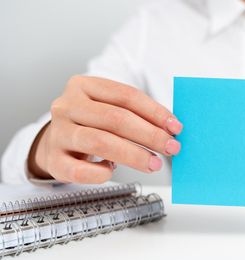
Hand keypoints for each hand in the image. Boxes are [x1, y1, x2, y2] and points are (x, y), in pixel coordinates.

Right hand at [28, 75, 182, 183]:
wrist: (54, 143)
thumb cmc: (91, 124)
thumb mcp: (109, 109)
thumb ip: (136, 115)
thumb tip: (172, 130)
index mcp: (83, 86)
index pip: (126, 95)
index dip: (155, 112)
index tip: (176, 127)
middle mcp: (67, 106)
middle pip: (115, 118)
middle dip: (149, 135)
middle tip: (171, 148)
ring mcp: (58, 132)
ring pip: (100, 142)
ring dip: (133, 155)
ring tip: (154, 164)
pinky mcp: (53, 159)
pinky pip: (79, 170)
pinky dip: (100, 173)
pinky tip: (111, 172)